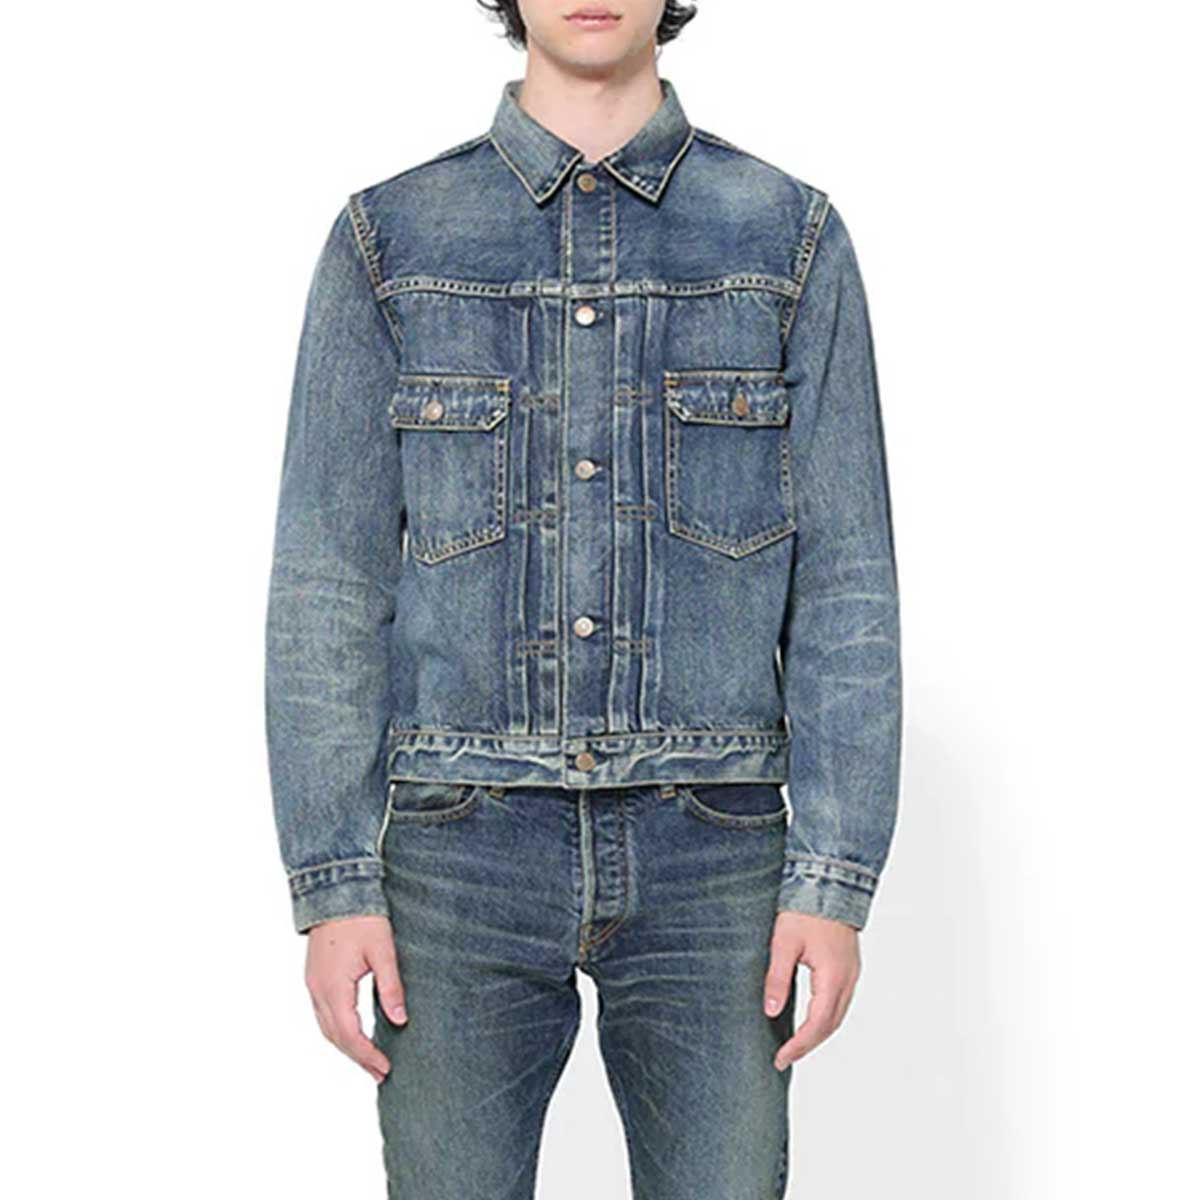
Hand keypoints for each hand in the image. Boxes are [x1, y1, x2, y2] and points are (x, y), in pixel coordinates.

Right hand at [304, 914, 407, 1083]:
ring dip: (346, 1045)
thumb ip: (391, 986)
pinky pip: (323, 1013)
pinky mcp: (315, 976)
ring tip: (368, 1059)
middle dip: (357, 1057)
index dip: (367, 1056)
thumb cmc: (362, 917)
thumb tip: (400, 1019)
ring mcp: (313, 984)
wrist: (336, 889)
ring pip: (326, 1027)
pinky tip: (352, 1031)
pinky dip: (338, 1029)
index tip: (385, 1069)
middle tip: (380, 1073)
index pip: (349, 1035)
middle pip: (335, 1037)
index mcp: (333, 987)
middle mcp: (317, 990)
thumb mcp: (383, 950)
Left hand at [763, 911, 860, 1070]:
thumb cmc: (805, 910)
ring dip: (818, 1033)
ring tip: (795, 1044)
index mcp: (833, 977)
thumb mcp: (783, 943)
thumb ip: (777, 978)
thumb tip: (770, 1011)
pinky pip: (840, 1002)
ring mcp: (852, 973)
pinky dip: (825, 1018)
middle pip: (830, 1025)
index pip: (816, 1024)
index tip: (781, 1058)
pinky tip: (810, 1020)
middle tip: (784, 1057)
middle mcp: (848, 979)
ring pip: (837, 1015)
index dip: (799, 1045)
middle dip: (808, 1045)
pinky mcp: (849, 967)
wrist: (829, 882)